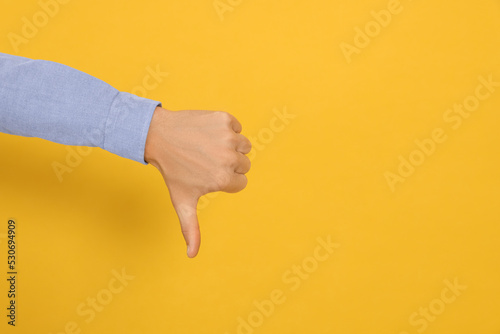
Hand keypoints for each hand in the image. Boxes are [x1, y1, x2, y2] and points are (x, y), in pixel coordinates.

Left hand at [144, 107, 251, 257]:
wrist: (158, 136)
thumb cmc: (172, 171)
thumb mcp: (182, 201)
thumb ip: (191, 229)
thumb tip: (192, 256)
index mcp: (224, 180)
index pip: (240, 182)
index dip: (223, 179)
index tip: (205, 173)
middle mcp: (229, 158)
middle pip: (244, 164)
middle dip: (228, 163)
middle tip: (204, 160)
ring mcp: (228, 136)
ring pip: (244, 145)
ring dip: (230, 146)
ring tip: (206, 146)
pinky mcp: (225, 118)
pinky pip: (237, 126)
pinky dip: (226, 128)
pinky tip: (206, 132)